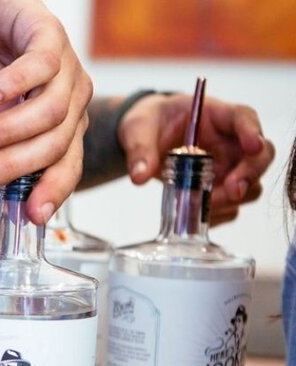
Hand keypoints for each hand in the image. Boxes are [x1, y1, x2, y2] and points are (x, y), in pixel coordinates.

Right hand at [0, 0, 92, 224]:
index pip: (69, 166)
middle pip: (54, 144)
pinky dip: (9, 86)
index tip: (30, 216)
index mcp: (67, 127)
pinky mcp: (51, 37)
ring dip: (2, 131)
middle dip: (10, 165)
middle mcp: (75, 101)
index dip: (53, 191)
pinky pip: (38, 67)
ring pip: (47, 112)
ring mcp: (69, 69)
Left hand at [118, 93, 274, 224]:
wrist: (144, 137)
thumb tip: (140, 176)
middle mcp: (230, 142)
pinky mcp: (218, 188)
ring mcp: (228, 167)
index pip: (244, 117)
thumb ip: (140, 149)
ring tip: (202, 205)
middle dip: (249, 174)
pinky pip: (230, 206)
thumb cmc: (148, 122)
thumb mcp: (138, 129)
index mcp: (215, 115)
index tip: (253, 146)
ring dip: (231, 199)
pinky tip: (196, 216)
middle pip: (260, 156)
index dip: (252, 131)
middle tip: (231, 190)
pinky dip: (217, 214)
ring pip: (250, 186)